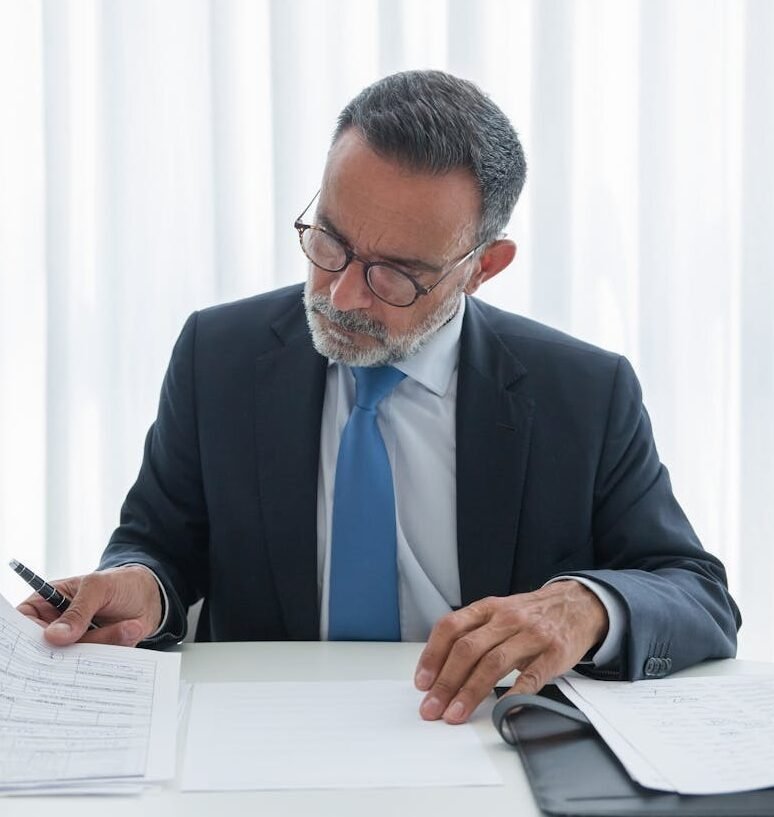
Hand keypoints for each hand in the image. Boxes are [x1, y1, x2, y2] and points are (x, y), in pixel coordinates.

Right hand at [16, 565, 162, 646]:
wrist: (150, 595)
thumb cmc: (119, 583)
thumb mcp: (98, 587)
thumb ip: (78, 610)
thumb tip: (53, 636)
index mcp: (46, 605)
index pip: (24, 625)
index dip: (28, 639)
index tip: (46, 646)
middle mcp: (56, 628)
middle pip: (47, 650)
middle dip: (70, 650)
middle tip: (91, 642)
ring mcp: (75, 645)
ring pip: (75, 660)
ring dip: (103, 644)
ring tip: (128, 625)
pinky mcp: (94, 657)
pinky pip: (97, 665)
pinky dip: (114, 650)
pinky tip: (130, 631)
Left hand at [414, 580, 607, 723]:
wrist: (577, 604)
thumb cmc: (531, 615)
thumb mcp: (499, 612)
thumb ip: (473, 633)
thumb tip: (439, 668)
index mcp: (488, 608)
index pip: (451, 627)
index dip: (432, 655)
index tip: (422, 683)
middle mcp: (507, 618)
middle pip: (468, 649)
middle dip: (445, 681)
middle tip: (432, 708)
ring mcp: (531, 635)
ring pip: (493, 663)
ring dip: (470, 692)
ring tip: (455, 713)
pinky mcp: (554, 653)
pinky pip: (531, 677)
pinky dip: (514, 695)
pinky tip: (501, 710)